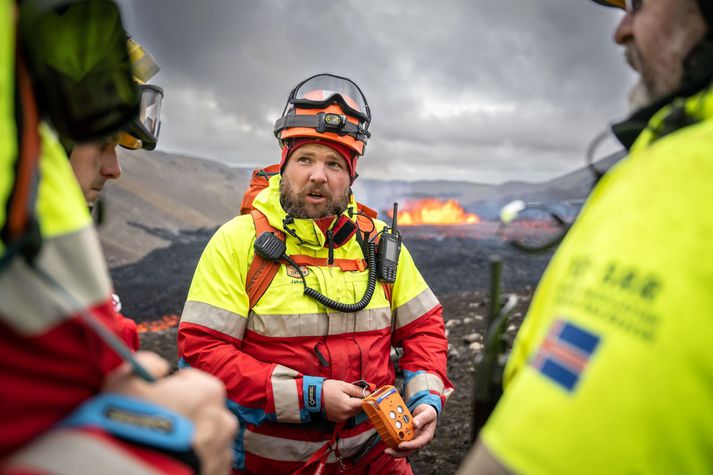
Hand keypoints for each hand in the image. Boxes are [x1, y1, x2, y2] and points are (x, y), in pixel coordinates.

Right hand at [103, 351, 237, 474]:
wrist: (134, 473)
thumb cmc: (131, 427)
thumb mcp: (125, 380)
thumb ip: (146, 363)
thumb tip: (158, 367)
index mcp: (208, 391)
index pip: (190, 381)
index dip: (167, 390)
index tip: (153, 402)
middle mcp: (223, 420)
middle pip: (200, 411)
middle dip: (181, 417)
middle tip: (154, 428)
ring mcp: (221, 451)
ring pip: (205, 439)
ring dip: (188, 441)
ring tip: (161, 448)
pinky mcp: (217, 474)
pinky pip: (206, 462)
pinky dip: (193, 462)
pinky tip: (170, 461)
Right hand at [322, 379, 366, 421]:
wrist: (312, 397)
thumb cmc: (327, 389)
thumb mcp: (342, 385)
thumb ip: (356, 390)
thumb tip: (368, 393)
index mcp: (348, 406)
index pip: (364, 404)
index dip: (367, 398)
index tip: (367, 392)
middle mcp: (346, 415)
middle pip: (359, 409)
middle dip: (360, 401)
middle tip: (355, 392)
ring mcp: (341, 418)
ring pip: (353, 412)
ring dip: (354, 405)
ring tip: (347, 396)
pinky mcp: (337, 420)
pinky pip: (347, 415)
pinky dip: (347, 409)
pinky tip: (342, 402)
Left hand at [385, 404, 436, 457]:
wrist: (425, 413)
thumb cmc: (428, 413)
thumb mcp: (428, 413)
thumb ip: (422, 418)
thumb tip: (415, 424)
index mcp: (426, 437)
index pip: (418, 444)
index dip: (409, 446)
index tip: (400, 445)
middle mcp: (418, 441)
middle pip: (408, 451)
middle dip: (397, 453)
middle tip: (387, 451)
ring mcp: (412, 440)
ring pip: (403, 449)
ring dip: (394, 450)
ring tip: (385, 449)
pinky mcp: (406, 438)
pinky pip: (399, 441)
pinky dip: (392, 442)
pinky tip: (385, 440)